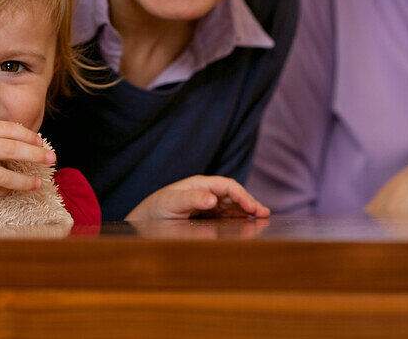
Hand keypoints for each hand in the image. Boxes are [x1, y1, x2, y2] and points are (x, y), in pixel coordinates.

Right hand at [0, 121, 56, 210]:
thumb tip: (15, 142)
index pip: (8, 129)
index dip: (27, 135)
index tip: (40, 141)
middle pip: (14, 149)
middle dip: (36, 154)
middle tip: (51, 158)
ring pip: (7, 175)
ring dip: (26, 180)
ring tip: (39, 183)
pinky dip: (6, 190)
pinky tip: (13, 190)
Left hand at [125, 175, 270, 220]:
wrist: (143, 221)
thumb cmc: (156, 209)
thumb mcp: (171, 203)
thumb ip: (192, 199)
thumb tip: (213, 199)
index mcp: (200, 184)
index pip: (227, 186)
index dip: (243, 195)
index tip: (253, 208)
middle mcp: (206, 191)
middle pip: (233, 194)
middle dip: (249, 202)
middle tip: (264, 214)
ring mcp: (207, 203)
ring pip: (232, 204)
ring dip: (246, 210)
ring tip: (262, 217)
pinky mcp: (205, 215)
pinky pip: (225, 214)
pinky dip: (237, 217)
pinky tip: (246, 222)